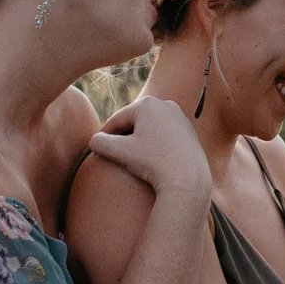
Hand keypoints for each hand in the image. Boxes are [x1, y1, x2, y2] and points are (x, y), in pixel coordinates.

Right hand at [88, 97, 208, 200]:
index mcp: (147, 104)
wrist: (187, 179)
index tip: (95, 146)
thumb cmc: (152, 162)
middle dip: (122, 135)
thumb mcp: (120, 152)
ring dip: (139, 140)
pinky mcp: (190, 133)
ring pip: (151, 129)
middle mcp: (166, 105)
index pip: (118, 119)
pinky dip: (155, 145)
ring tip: (129, 157)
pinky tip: (150, 159)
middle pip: (135, 122)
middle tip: (111, 151)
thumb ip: (101, 142)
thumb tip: (94, 140)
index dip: (104, 134)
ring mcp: (181, 118)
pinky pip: (165, 137)